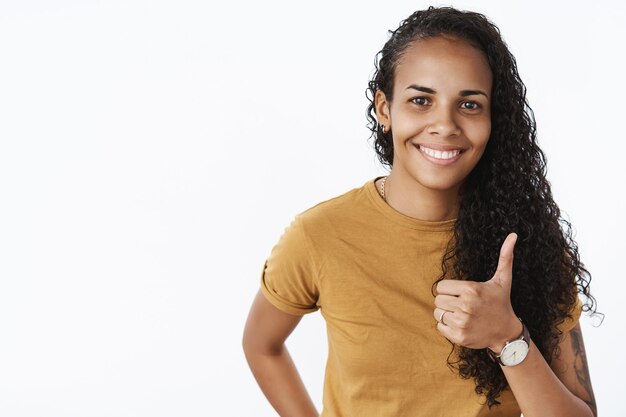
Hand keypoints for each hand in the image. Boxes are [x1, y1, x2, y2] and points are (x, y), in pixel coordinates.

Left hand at [433, 232, 522, 351]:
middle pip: (437, 300)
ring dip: (446, 314)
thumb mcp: (503, 280)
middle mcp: (466, 306)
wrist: (506, 333)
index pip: (441, 287)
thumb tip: (513, 235)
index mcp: (471, 290)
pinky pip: (439, 327)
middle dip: (447, 302)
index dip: (448, 290)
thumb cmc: (501, 303)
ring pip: (437, 314)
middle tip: (460, 304)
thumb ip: (505, 257)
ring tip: (461, 314)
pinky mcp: (459, 336)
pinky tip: (461, 325)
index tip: (460, 293)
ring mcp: (462, 322)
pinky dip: (447, 327)